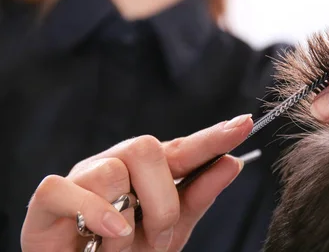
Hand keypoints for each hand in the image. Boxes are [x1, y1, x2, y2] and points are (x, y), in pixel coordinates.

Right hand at [21, 114, 252, 251]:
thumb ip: (198, 198)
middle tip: (160, 236)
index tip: (244, 125)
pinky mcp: (48, 200)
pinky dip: (94, 213)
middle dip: (163, 200)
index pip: (181, 148)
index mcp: (145, 171)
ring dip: (126, 221)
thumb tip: (231, 163)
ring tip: (121, 245)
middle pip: (146, 149)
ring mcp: (80, 178)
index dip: (212, 137)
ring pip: (111, 171)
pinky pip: (66, 189)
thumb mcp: (170, 231)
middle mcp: (114, 165)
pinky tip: (106, 233)